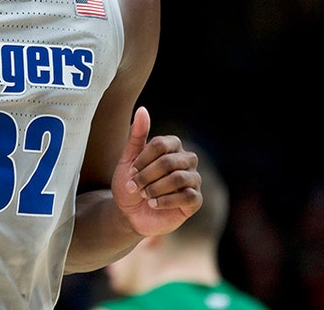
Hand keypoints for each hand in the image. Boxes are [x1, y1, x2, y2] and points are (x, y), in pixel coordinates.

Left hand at [113, 106, 202, 235]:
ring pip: (179, 178)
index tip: (130, 171)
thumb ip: (137, 135)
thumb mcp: (128, 159)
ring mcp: (193, 179)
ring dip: (156, 188)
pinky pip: (188, 196)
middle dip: (147, 176)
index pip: (161, 144)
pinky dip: (166, 200)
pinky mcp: (195, 200)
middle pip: (169, 162)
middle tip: (135, 186)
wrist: (130, 213)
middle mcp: (187, 160)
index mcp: (173, 146)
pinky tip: (154, 204)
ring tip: (144, 195)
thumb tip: (142, 110)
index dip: (143, 159)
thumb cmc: (131, 183)